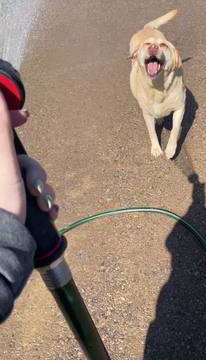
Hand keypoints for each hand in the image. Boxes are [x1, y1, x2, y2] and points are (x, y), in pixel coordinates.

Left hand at [0, 91, 57, 222]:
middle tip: (35, 188)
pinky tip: (47, 212)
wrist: (6, 242)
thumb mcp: (5, 161)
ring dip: (44, 191)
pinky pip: (34, 194)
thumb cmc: (2, 202)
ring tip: (44, 206)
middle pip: (22, 159)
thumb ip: (0, 128)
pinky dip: (43, 202)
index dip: (11, 118)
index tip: (26, 116)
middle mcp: (2, 175)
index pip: (1, 132)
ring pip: (32, 178)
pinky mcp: (16, 205)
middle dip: (36, 173)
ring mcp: (8, 191)